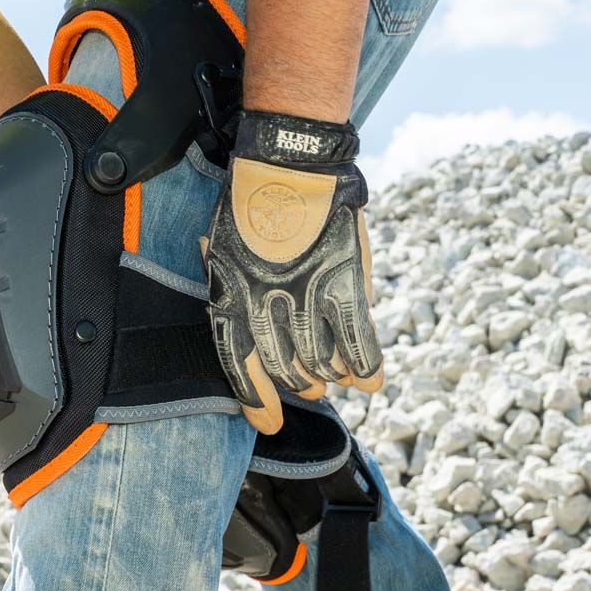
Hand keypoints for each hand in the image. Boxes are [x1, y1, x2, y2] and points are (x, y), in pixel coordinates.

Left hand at [201, 111, 383, 433]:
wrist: (285, 165)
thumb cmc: (247, 208)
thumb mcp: (221, 256)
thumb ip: (233, 297)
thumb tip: (245, 332)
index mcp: (229, 303)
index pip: (242, 369)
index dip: (258, 403)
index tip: (271, 425)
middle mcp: (265, 311)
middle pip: (286, 370)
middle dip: (300, 383)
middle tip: (311, 383)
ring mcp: (307, 301)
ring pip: (323, 362)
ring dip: (331, 374)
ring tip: (334, 374)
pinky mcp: (344, 287)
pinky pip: (359, 343)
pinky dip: (365, 366)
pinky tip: (369, 381)